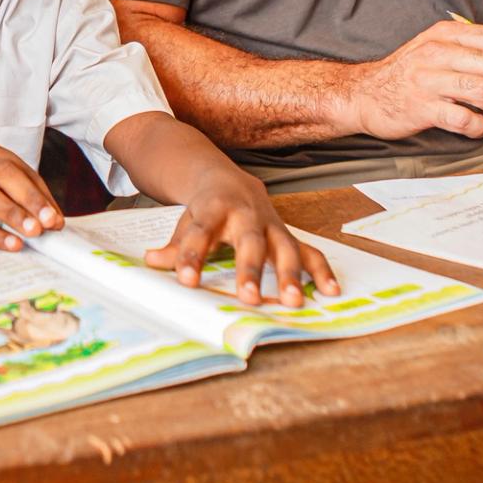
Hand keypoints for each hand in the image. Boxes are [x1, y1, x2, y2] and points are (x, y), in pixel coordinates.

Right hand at [0, 145, 61, 250]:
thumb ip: (26, 199)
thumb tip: (55, 221)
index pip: (22, 171)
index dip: (43, 195)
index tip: (58, 219)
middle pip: (6, 176)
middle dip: (31, 200)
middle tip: (49, 222)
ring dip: (14, 215)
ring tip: (34, 232)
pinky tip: (13, 244)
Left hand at [144, 169, 338, 305]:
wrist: (228, 181)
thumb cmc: (205, 209)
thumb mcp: (185, 221)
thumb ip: (173, 245)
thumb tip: (152, 261)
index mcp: (214, 209)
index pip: (200, 232)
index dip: (192, 256)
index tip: (186, 280)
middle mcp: (246, 215)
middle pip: (249, 241)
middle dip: (250, 269)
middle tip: (248, 298)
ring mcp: (271, 225)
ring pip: (284, 247)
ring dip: (290, 274)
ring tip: (293, 301)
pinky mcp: (288, 234)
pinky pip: (309, 251)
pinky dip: (321, 271)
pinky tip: (330, 291)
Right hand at [351, 20, 482, 140]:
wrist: (364, 94)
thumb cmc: (409, 75)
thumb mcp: (439, 51)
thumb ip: (476, 55)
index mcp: (447, 34)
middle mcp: (437, 52)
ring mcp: (427, 79)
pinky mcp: (420, 106)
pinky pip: (462, 118)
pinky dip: (478, 126)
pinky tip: (478, 127)